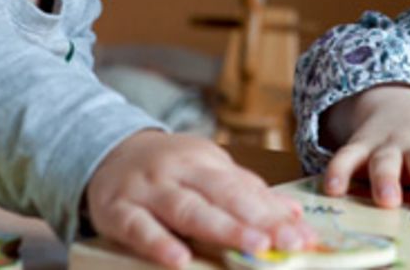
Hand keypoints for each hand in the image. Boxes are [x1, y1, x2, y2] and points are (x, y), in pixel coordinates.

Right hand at [86, 130, 315, 268]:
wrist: (106, 150)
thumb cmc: (168, 169)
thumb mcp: (206, 171)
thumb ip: (246, 191)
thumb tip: (292, 212)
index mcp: (205, 161)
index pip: (245, 188)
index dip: (276, 214)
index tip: (304, 237)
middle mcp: (178, 172)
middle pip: (223, 195)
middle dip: (258, 220)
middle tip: (287, 241)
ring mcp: (147, 190)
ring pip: (187, 209)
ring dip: (222, 228)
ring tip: (253, 247)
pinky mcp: (116, 210)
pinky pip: (138, 227)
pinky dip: (158, 243)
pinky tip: (179, 260)